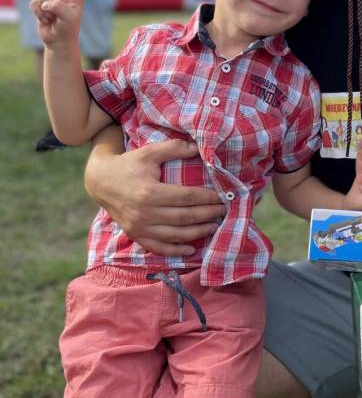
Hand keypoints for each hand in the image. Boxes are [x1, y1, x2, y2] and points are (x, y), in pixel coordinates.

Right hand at [29, 0, 102, 45]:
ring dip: (43, 7)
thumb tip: (46, 2)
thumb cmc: (68, 30)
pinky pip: (34, 2)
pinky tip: (44, 20)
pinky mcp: (41, 4)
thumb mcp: (69, 18)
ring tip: (50, 18)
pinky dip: (37, 12)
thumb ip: (59, 7)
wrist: (57, 42)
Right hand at [85, 137, 226, 255]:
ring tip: (214, 226)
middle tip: (224, 211)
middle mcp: (145, 213)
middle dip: (208, 215)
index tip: (222, 197)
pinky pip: (158, 247)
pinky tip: (191, 249)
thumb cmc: (129, 165)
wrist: (101, 182)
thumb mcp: (149, 152)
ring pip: (175, 234)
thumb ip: (173, 148)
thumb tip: (198, 147)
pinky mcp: (135, 235)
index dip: (207, 198)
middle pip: (185, 217)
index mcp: (150, 192)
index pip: (187, 197)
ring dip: (198, 233)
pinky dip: (175, 251)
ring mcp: (139, 227)